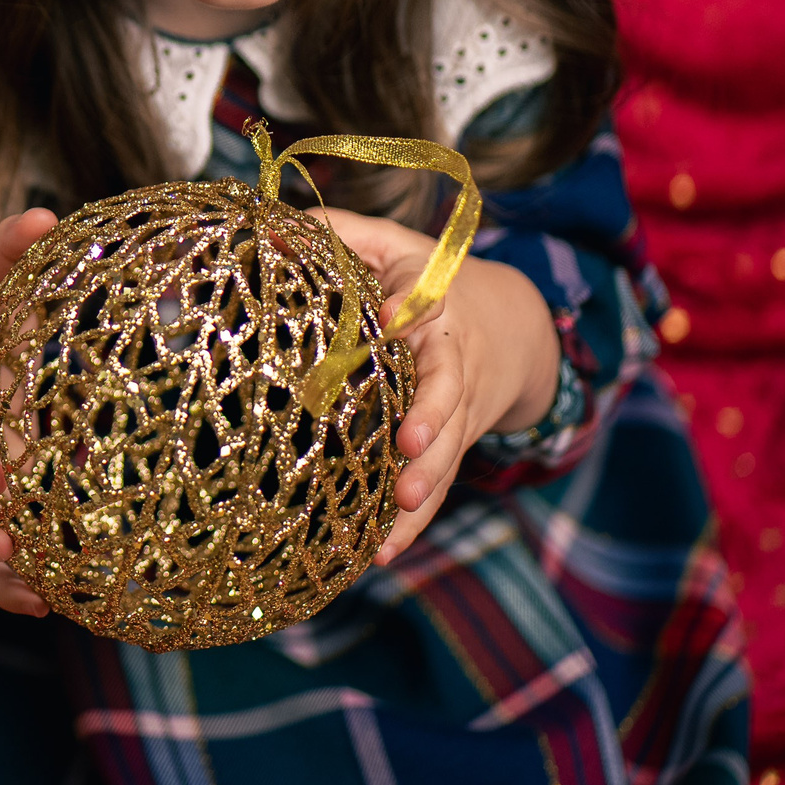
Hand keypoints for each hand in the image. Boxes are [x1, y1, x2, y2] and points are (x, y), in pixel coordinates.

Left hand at [312, 209, 560, 565]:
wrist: (514, 324)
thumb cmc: (427, 277)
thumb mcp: (390, 242)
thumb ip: (339, 233)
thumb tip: (269, 230)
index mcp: (436, 304)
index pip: (429, 304)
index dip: (414, 311)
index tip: (397, 316)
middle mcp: (452, 362)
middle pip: (448, 395)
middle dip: (432, 424)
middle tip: (410, 449)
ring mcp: (456, 412)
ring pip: (445, 455)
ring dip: (421, 492)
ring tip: (391, 529)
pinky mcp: (450, 447)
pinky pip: (435, 488)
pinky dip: (412, 525)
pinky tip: (380, 555)